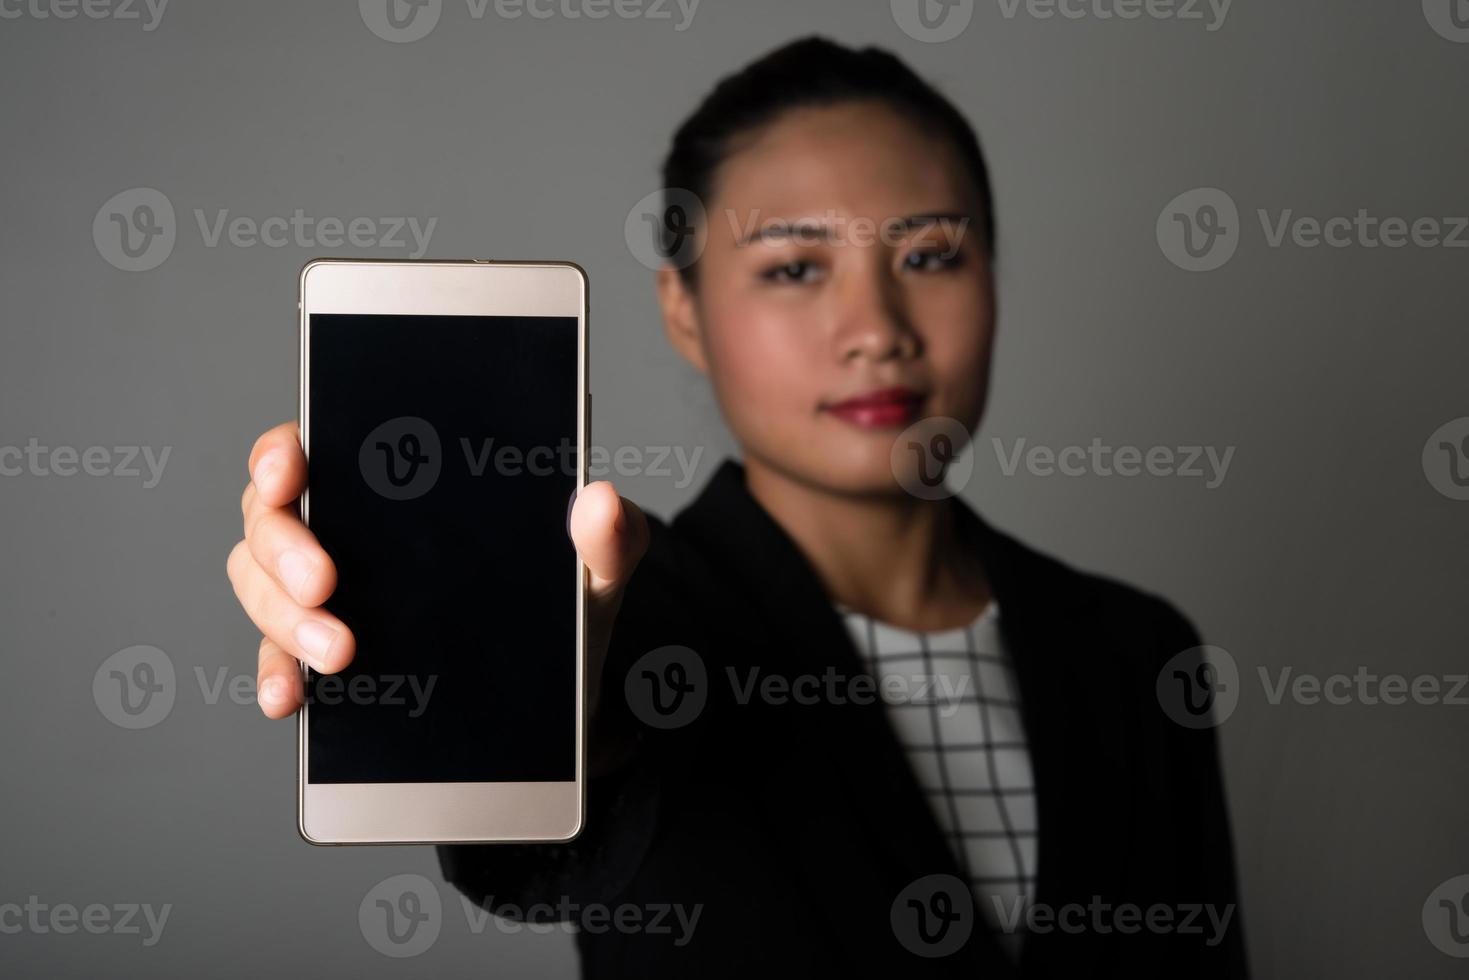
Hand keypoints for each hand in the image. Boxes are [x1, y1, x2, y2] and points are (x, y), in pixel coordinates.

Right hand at [226, 421, 648, 718]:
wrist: (563, 699)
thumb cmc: (567, 604)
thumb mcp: (597, 569)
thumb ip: (609, 536)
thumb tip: (601, 501)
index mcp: (402, 483)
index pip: (318, 444)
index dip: (283, 452)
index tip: (287, 473)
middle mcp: (351, 529)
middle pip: (272, 518)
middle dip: (284, 548)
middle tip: (323, 583)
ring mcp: (332, 595)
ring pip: (262, 587)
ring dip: (283, 619)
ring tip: (336, 655)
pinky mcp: (328, 657)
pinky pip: (278, 659)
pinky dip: (277, 675)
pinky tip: (289, 696)